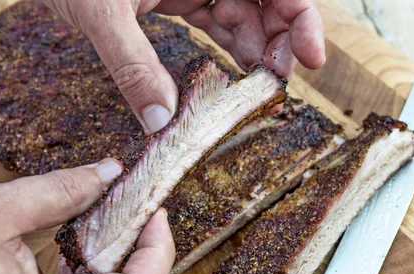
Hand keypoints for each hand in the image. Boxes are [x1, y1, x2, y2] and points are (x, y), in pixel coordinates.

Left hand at [42, 0, 324, 132]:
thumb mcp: (101, 12)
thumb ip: (132, 64)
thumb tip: (160, 122)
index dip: (301, 17)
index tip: (311, 58)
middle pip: (268, 1)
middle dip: (279, 42)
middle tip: (273, 85)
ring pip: (245, 14)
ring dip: (254, 53)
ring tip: (252, 92)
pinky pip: (218, 22)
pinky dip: (228, 50)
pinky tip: (233, 78)